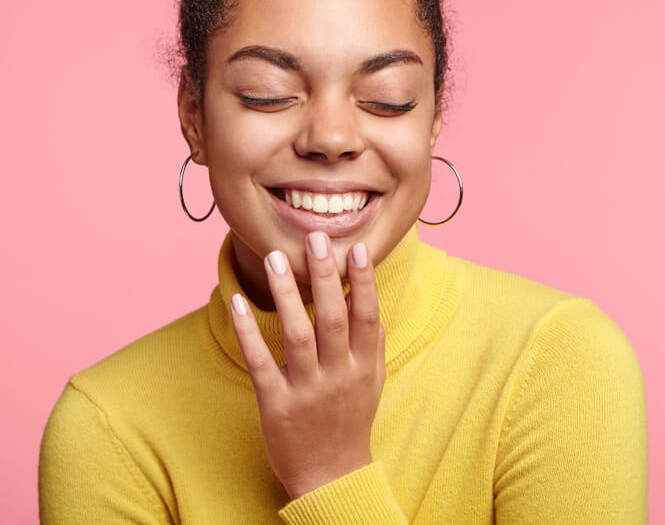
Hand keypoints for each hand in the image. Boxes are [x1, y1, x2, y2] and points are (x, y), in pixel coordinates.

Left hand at [229, 232, 386, 499]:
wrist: (331, 478)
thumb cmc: (351, 423)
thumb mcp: (372, 384)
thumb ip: (373, 345)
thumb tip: (372, 306)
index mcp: (364, 368)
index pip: (367, 317)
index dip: (363, 283)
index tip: (358, 249)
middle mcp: (339, 376)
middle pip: (332, 318)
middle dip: (324, 276)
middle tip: (316, 239)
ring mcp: (307, 390)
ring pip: (297, 334)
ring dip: (286, 294)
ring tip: (277, 258)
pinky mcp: (275, 405)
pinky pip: (260, 362)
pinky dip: (249, 331)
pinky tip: (239, 303)